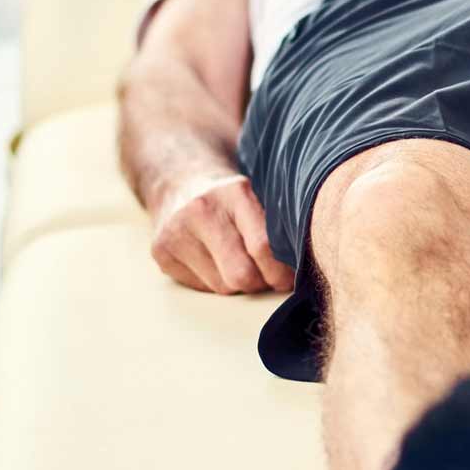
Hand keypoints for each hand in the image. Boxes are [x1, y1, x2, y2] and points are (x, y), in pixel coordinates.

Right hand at [150, 172, 295, 294]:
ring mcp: (176, 230)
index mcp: (236, 192)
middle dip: (260, 283)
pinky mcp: (161, 251)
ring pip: (223, 287)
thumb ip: (279, 226)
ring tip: (237, 260)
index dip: (282, 272)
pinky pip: (201, 287)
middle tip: (267, 277)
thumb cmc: (233, 199)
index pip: (264, 247)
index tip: (289, 278)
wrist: (181, 181)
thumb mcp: (258, 198)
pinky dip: (214, 282)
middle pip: (242, 275)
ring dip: (237, 284)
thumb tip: (309, 267)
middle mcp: (202, 209)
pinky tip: (212, 260)